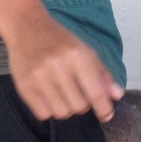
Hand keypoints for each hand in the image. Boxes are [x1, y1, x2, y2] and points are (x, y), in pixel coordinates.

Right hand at [6, 11, 122, 121]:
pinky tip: (48, 96)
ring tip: (62, 94)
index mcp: (78, 56)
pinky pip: (43, 114)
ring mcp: (38, 77)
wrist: (26, 25)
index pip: (96, 93)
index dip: (104, 109)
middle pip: (79, 107)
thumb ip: (102, 74)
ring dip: (66, 108)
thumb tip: (117, 95)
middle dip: (82, 105)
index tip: (107, 116)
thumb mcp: (86, 51)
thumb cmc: (60, 40)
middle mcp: (58, 67)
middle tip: (77, 93)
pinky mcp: (23, 86)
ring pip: (61, 113)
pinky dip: (49, 110)